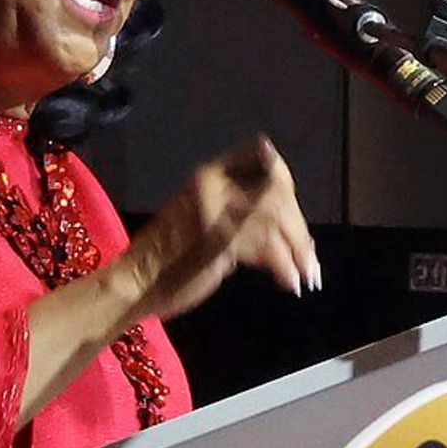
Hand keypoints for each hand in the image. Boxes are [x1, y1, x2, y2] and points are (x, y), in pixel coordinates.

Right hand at [120, 137, 317, 330]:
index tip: (298, 218)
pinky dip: (282, 266)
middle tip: (310, 261)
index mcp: (210, 175)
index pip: (265, 164)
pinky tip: (289, 283)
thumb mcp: (206, 224)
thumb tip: (288, 231)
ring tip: (307, 276)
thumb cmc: (168, 260)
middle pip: (277, 193)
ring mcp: (216, 208)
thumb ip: (241, 218)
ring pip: (275, 219)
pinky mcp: (218, 238)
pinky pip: (265, 246)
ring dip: (298, 251)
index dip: (287, 186)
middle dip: (299, 230)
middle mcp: (215, 184)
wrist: (136, 282)